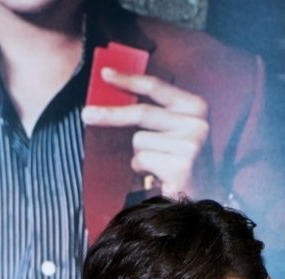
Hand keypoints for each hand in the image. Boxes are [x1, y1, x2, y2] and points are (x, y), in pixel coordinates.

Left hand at [81, 68, 209, 195]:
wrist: (198, 198)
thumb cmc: (180, 162)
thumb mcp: (174, 130)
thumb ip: (154, 111)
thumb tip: (114, 95)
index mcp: (197, 108)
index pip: (156, 87)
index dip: (128, 79)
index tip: (105, 74)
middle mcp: (197, 124)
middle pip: (142, 113)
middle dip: (112, 115)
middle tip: (87, 115)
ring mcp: (190, 146)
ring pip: (139, 140)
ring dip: (139, 154)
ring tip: (156, 166)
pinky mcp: (180, 168)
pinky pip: (140, 160)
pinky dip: (141, 170)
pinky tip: (157, 177)